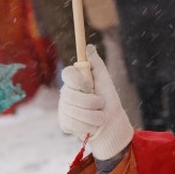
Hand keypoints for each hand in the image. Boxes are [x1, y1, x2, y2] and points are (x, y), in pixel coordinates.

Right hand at [58, 45, 133, 160]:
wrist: (111, 125)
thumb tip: (89, 47)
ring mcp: (63, 108)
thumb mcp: (105, 80)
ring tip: (100, 116)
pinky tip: (92, 126)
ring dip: (94, 116)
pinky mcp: (64, 123)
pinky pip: (74, 124)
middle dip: (91, 102)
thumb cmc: (108, 100)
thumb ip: (97, 64)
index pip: (67, 73)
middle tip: (100, 103)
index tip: (90, 86)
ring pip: (74, 112)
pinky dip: (88, 126)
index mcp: (74, 80)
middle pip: (70, 96)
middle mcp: (66, 93)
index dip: (78, 81)